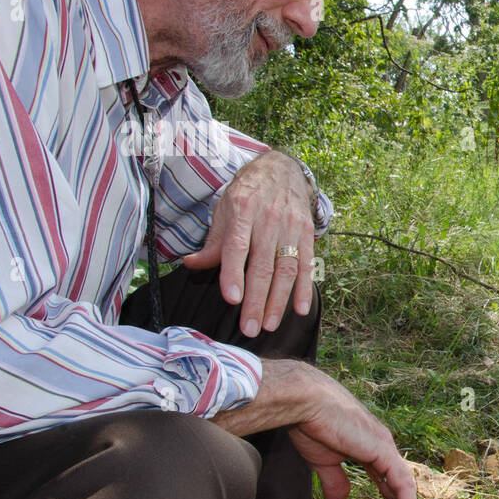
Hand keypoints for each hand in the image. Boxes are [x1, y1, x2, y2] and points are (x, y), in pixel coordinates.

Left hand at [183, 151, 316, 336]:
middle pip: (262, 266)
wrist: (282, 170)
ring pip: (285, 269)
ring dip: (278, 300)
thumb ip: (213, 242)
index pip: (237, 247)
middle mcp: (268, 219)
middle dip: (256, 300)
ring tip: (269, 324)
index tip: (232, 299)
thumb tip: (191, 264)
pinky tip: (300, 309)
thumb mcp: (224, 209)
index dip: (234, 274)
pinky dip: (304, 288)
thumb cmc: (248, 194)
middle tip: (249, 328)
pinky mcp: (307, 233)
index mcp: (242, 211)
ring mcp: (290, 226)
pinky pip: (306, 264)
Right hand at [212, 361, 418, 498]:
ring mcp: (385, 448)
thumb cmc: (311, 424)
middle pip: (401, 488)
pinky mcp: (382, 450)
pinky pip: (401, 482)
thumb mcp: (324, 461)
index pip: (389, 483)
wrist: (304, 403)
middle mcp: (383, 448)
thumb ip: (336, 481)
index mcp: (371, 449)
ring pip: (405, 488)